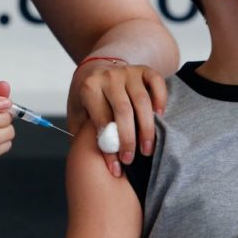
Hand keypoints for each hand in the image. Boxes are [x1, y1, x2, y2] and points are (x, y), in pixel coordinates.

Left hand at [67, 61, 166, 177]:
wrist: (94, 69)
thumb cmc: (87, 99)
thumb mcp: (77, 114)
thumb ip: (82, 133)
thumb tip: (91, 161)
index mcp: (89, 87)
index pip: (101, 120)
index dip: (109, 146)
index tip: (116, 167)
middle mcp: (109, 77)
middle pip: (123, 111)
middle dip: (128, 139)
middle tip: (130, 160)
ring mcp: (127, 72)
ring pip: (142, 100)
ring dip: (147, 128)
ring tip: (147, 149)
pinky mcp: (143, 69)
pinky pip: (157, 82)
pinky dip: (161, 99)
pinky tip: (159, 117)